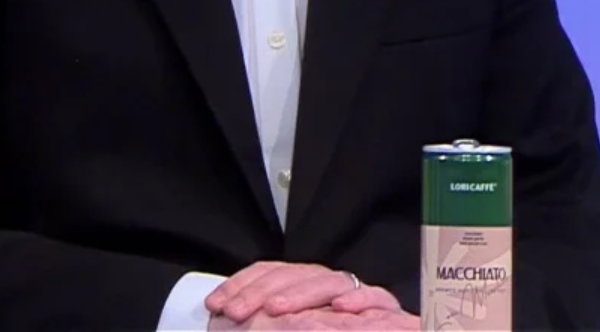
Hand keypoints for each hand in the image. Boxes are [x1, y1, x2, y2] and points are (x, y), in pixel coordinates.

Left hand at [205, 261, 413, 325]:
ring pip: (328, 282)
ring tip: (276, 308)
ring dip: (300, 293)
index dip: (240, 285)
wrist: (379, 331)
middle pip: (293, 275)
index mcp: (300, 286)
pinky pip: (376, 297)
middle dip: (260, 292)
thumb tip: (223, 317)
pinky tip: (341, 307)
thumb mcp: (288, 326)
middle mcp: (325, 284)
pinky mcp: (383, 307)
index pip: (268, 273)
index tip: (216, 305)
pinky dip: (359, 299)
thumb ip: (265, 323)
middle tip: (236, 312)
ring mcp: (354, 293)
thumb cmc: (322, 328)